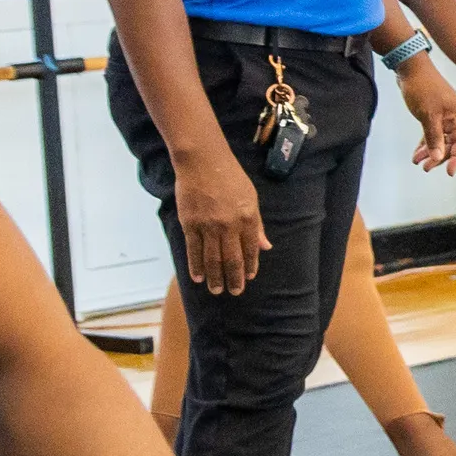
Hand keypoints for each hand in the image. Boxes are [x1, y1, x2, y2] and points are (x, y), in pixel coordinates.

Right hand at [173, 149, 268, 294]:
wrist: (203, 162)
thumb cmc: (230, 178)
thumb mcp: (251, 198)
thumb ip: (257, 225)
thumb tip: (265, 246)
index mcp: (247, 218)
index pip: (250, 250)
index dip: (250, 266)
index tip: (249, 278)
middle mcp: (229, 225)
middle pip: (231, 259)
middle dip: (234, 278)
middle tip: (234, 292)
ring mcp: (208, 226)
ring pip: (212, 258)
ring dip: (215, 277)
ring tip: (216, 290)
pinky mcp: (189, 224)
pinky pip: (193, 250)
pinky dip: (195, 266)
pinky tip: (198, 277)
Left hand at [399, 59, 455, 174]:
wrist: (410, 68)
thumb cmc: (423, 89)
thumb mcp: (428, 115)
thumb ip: (434, 137)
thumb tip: (438, 157)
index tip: (449, 172)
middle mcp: (454, 117)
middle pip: (451, 143)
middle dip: (440, 157)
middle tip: (426, 168)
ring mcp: (443, 116)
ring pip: (440, 140)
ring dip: (430, 152)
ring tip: (419, 163)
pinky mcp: (431, 115)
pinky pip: (431, 134)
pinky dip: (425, 143)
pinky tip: (417, 153)